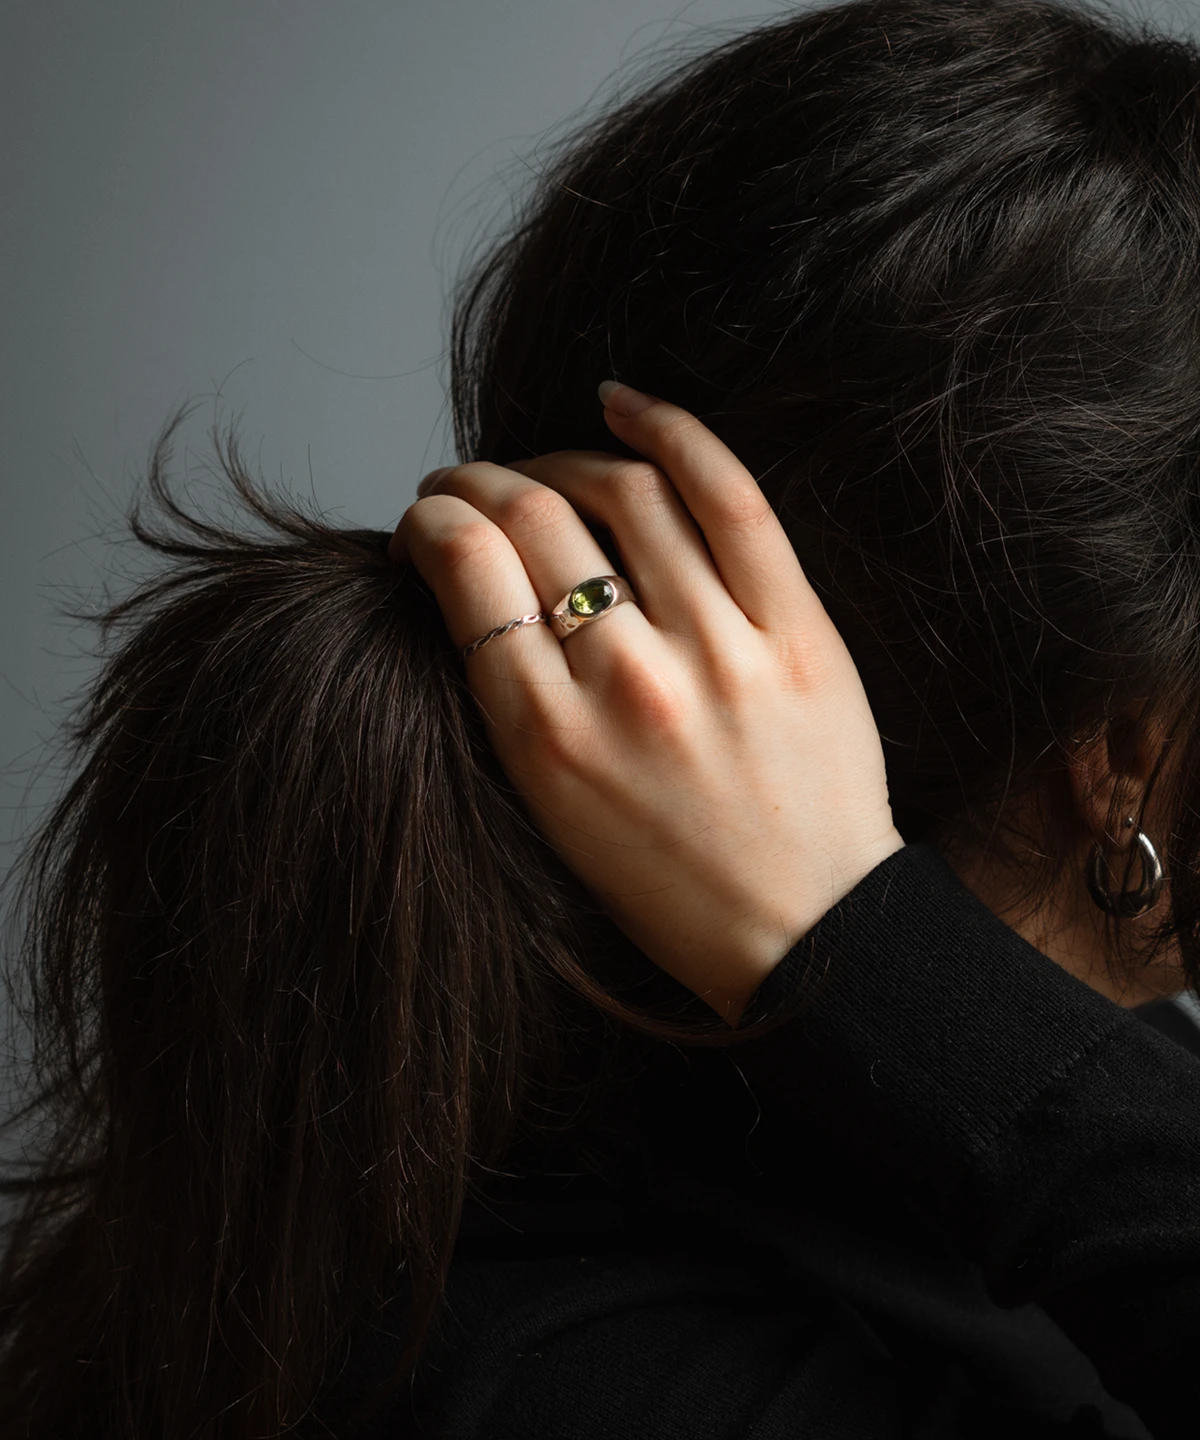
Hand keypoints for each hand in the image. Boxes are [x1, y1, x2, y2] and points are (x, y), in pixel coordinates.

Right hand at [390, 383, 904, 1023]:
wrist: (805, 931)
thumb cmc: (666, 880)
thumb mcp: (548, 810)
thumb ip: (509, 697)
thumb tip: (472, 577)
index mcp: (547, 738)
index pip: (465, 567)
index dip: (433, 519)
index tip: (430, 520)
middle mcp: (626, 683)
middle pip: (532, 516)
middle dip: (481, 481)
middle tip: (472, 485)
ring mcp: (719, 650)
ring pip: (622, 491)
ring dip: (562, 459)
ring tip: (546, 470)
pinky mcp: (796, 630)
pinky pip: (729, 495)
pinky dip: (670, 431)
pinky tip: (624, 404)